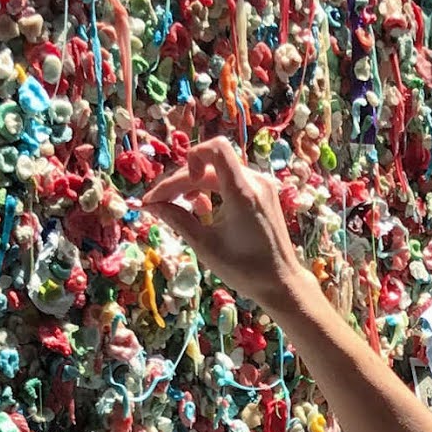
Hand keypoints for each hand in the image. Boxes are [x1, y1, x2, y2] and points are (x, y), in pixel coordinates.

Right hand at [141, 138, 308, 310]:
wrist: (280, 282)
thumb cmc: (244, 270)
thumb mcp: (205, 246)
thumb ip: (177, 220)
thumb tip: (151, 205)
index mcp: (243, 193)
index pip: (216, 148)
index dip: (192, 158)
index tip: (182, 187)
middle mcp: (255, 181)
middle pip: (210, 164)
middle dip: (181, 181)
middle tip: (157, 204)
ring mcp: (262, 186)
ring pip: (219, 172)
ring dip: (195, 184)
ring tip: (178, 205)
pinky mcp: (263, 193)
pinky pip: (231, 181)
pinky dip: (212, 189)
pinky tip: (200, 206)